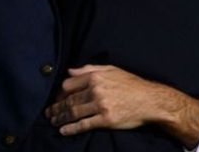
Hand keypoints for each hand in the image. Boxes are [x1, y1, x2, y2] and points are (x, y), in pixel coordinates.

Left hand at [46, 65, 198, 146]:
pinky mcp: (106, 119)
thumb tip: (70, 71)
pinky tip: (63, 130)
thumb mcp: (111, 70)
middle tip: (48, 113)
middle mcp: (96, 90)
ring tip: (53, 121)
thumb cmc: (132, 84)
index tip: (56, 99)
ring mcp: (101, 105)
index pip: (68, 85)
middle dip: (56, 108)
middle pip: (69, 100)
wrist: (150, 100)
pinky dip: (71, 128)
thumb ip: (89, 69)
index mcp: (95, 76)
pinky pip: (84, 124)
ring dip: (60, 118)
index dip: (59, 93)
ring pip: (74, 112)